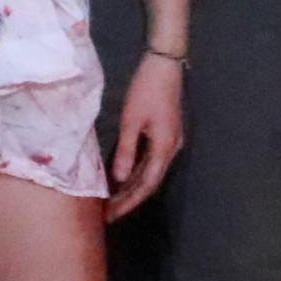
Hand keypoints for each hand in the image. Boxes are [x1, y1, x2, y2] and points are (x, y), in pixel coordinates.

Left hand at [106, 49, 185, 216]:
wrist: (165, 65)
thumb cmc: (147, 90)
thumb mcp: (131, 120)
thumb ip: (126, 150)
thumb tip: (119, 178)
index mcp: (165, 148)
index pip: (147, 185)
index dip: (130, 202)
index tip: (113, 214)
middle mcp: (171, 149)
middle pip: (150, 182)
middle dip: (130, 198)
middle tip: (108, 213)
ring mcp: (170, 142)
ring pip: (150, 172)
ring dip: (132, 187)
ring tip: (112, 200)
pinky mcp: (165, 134)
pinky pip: (151, 160)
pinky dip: (137, 171)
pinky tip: (123, 178)